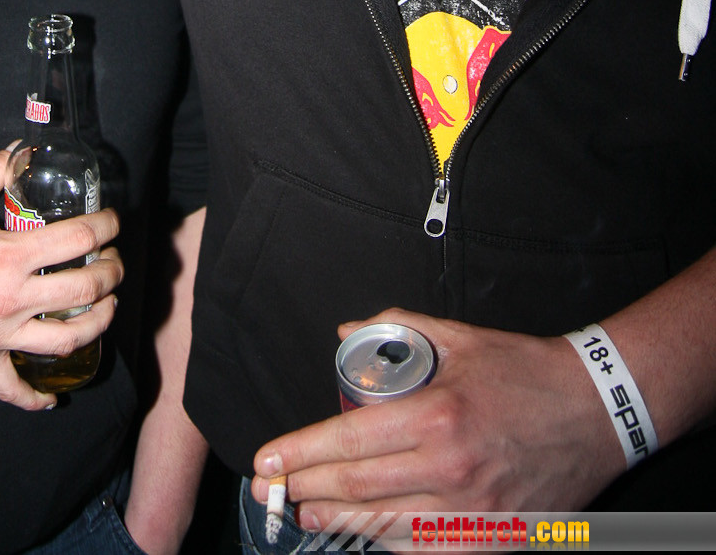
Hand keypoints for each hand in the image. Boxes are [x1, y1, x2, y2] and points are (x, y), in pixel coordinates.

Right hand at [0, 151, 121, 408]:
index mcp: (9, 258)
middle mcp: (10, 301)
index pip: (77, 240)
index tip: (112, 222)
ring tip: (106, 309)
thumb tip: (15, 152)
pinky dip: (34, 397)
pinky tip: (52, 398)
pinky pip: (11, 388)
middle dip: (110, 275)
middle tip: (114, 263)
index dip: (105, 227)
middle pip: (83, 292)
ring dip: (96, 324)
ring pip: (64, 341)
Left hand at [252, 307, 625, 530]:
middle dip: (306, 490)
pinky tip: (365, 531)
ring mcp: (473, 511)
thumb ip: (395, 331)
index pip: (349, 443)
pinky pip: (426, 549)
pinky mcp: (492, 536)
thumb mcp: (458, 338)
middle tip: (274, 489)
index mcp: (437, 415)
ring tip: (305, 513)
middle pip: (358, 491)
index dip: (300, 454)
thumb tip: (345, 334)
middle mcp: (450, 468)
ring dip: (338, 522)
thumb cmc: (525, 371)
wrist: (596, 411)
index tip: (268, 460)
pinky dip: (389, 542)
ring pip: (386, 527)